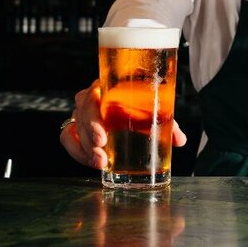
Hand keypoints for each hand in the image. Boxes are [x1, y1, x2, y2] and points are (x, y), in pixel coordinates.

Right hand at [60, 80, 188, 169]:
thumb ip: (168, 124)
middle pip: (81, 114)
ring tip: (100, 162)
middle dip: (89, 137)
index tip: (103, 137)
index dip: (94, 117)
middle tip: (101, 153)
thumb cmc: (142, 104)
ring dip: (84, 148)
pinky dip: (77, 151)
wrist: (134, 103)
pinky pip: (67, 137)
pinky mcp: (77, 126)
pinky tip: (91, 161)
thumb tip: (180, 140)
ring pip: (72, 128)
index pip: (92, 95)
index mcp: (108, 85)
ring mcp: (82, 112)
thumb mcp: (154, 111)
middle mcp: (92, 97)